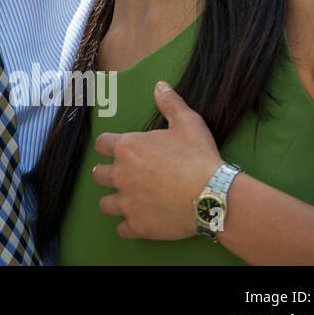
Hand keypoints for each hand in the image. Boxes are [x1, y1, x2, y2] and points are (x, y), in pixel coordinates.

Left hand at [92, 82, 221, 240]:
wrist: (214, 196)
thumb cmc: (200, 157)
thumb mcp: (188, 122)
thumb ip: (170, 103)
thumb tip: (160, 85)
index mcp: (127, 148)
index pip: (101, 145)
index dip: (111, 147)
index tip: (122, 151)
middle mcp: (120, 175)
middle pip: (99, 175)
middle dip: (110, 174)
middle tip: (129, 176)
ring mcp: (127, 202)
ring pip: (105, 204)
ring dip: (116, 201)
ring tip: (132, 200)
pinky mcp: (137, 225)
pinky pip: (122, 229)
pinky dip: (130, 226)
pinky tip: (142, 220)